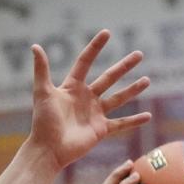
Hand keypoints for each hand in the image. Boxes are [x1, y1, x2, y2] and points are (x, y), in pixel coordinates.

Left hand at [28, 30, 151, 171]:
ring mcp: (95, 114)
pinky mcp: (100, 130)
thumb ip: (42, 70)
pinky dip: (134, 121)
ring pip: (118, 98)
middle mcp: (86, 98)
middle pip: (109, 78)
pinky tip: (148, 116)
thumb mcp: (42, 93)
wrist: (48, 150)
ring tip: (147, 80)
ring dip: (133, 89)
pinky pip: (121, 124)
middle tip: (139, 54)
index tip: (107, 33)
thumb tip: (35, 46)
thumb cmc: (43, 122)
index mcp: (73, 87)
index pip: (85, 62)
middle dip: (124, 66)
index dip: (95, 48)